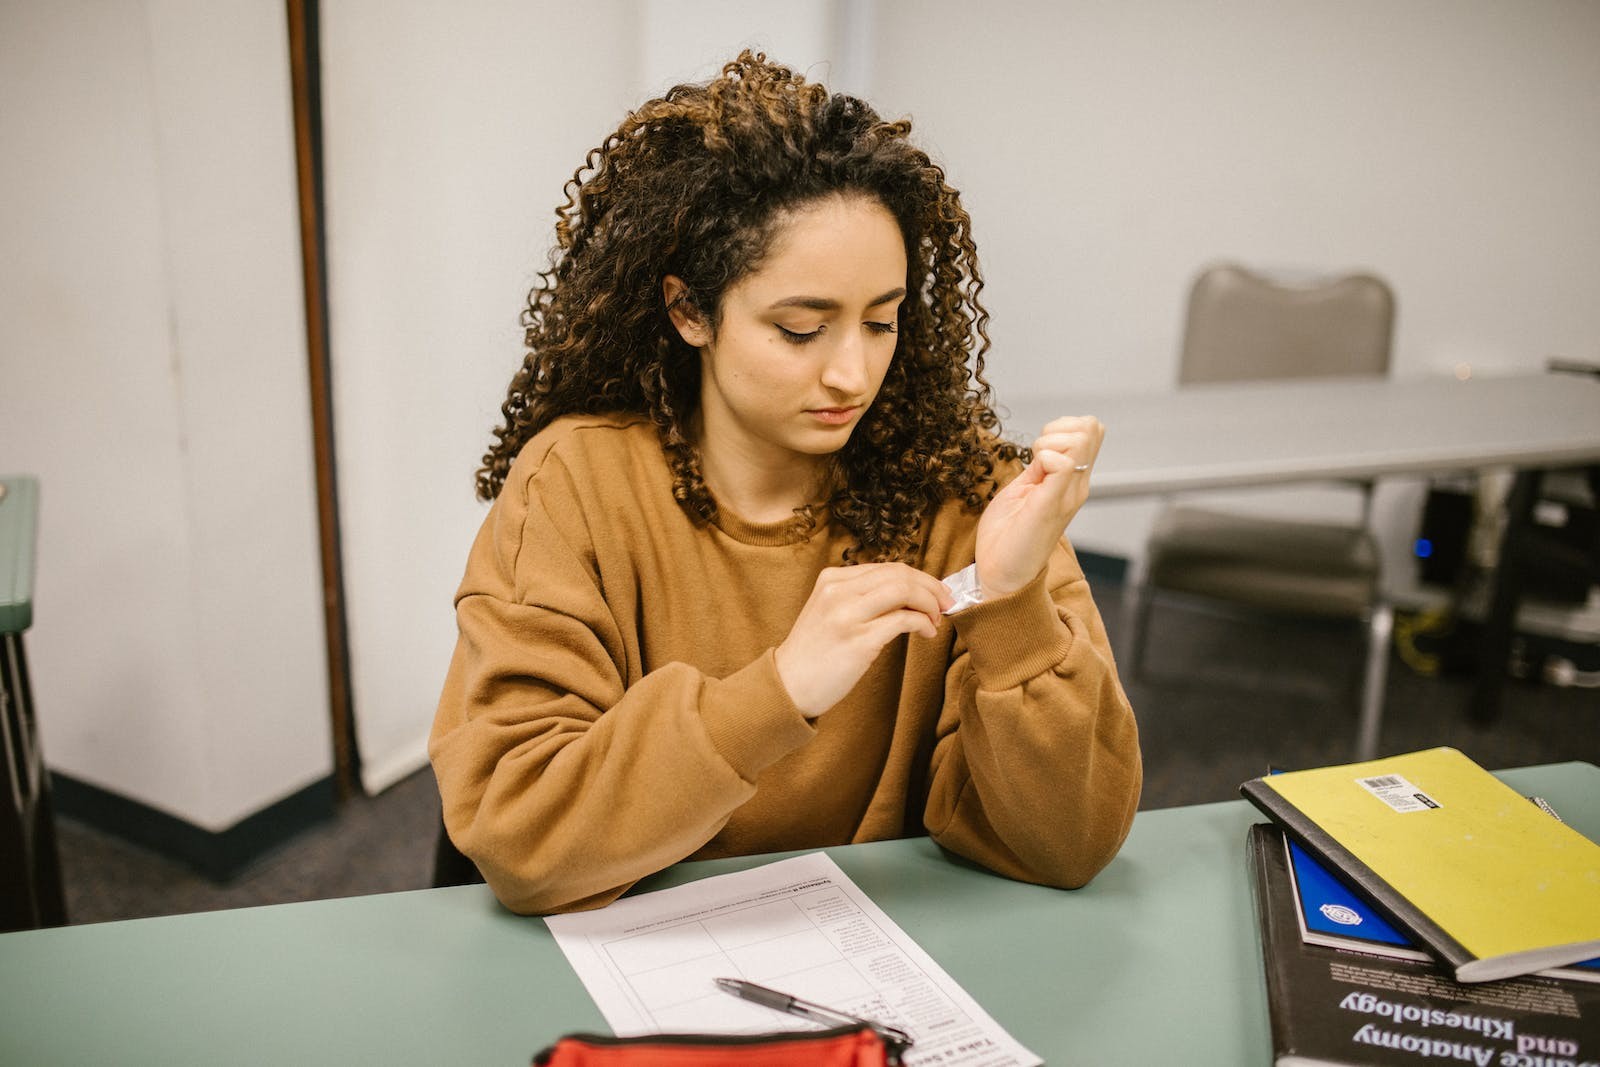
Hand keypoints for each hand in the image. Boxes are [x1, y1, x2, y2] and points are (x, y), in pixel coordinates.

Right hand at [775, 563, 953, 717]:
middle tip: (947, 603)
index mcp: (831, 579)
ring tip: (936, 619)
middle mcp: (838, 591)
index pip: (887, 567)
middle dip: (931, 587)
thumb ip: (859, 597)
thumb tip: (909, 595)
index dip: (919, 578)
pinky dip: (923, 623)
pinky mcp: (859, 641)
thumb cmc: (814, 653)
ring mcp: (847, 615)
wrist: (788, 686)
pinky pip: (904, 620)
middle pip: (900, 574)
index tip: (936, 592)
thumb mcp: (829, 611)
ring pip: (904, 591)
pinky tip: (927, 633)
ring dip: (929, 603)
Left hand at [973, 415, 1104, 599]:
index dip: (1062, 426)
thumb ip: (1039, 469)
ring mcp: (1068, 495)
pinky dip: (1043, 457)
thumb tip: (1048, 446)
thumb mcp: (1025, 489)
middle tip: (1036, 455)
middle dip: (1057, 429)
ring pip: (1080, 438)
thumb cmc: (1008, 535)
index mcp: (1072, 481)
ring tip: (1034, 466)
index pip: (1090, 430)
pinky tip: (1032, 478)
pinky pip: (1061, 462)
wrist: (1001, 574)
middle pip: (1090, 428)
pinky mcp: (1052, 503)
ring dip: (1049, 441)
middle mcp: (1078, 486)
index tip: (1039, 448)